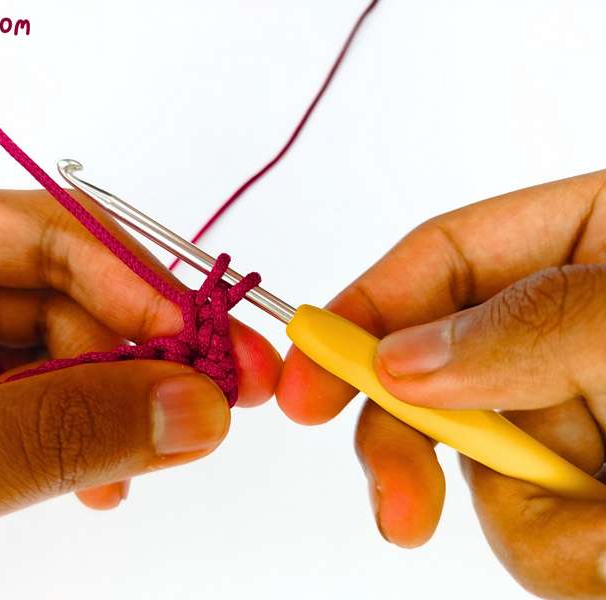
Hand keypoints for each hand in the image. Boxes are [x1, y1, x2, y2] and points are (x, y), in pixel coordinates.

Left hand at [0, 6, 280, 597]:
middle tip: (210, 369)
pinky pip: (11, 371)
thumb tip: (191, 407)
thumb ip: (45, 435)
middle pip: (17, 234)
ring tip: (159, 437)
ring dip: (107, 376)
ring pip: (28, 312)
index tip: (54, 181)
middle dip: (123, 307)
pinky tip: (105, 462)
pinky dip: (65, 412)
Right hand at [277, 170, 605, 597]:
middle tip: (400, 511)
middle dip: (411, 443)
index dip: (364, 309)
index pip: (441, 258)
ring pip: (477, 464)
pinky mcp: (583, 481)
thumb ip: (526, 325)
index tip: (306, 377)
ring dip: (533, 512)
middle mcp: (565, 330)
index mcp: (586, 244)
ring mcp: (573, 409)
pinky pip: (530, 525)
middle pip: (433, 370)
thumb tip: (401, 362)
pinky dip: (568, 549)